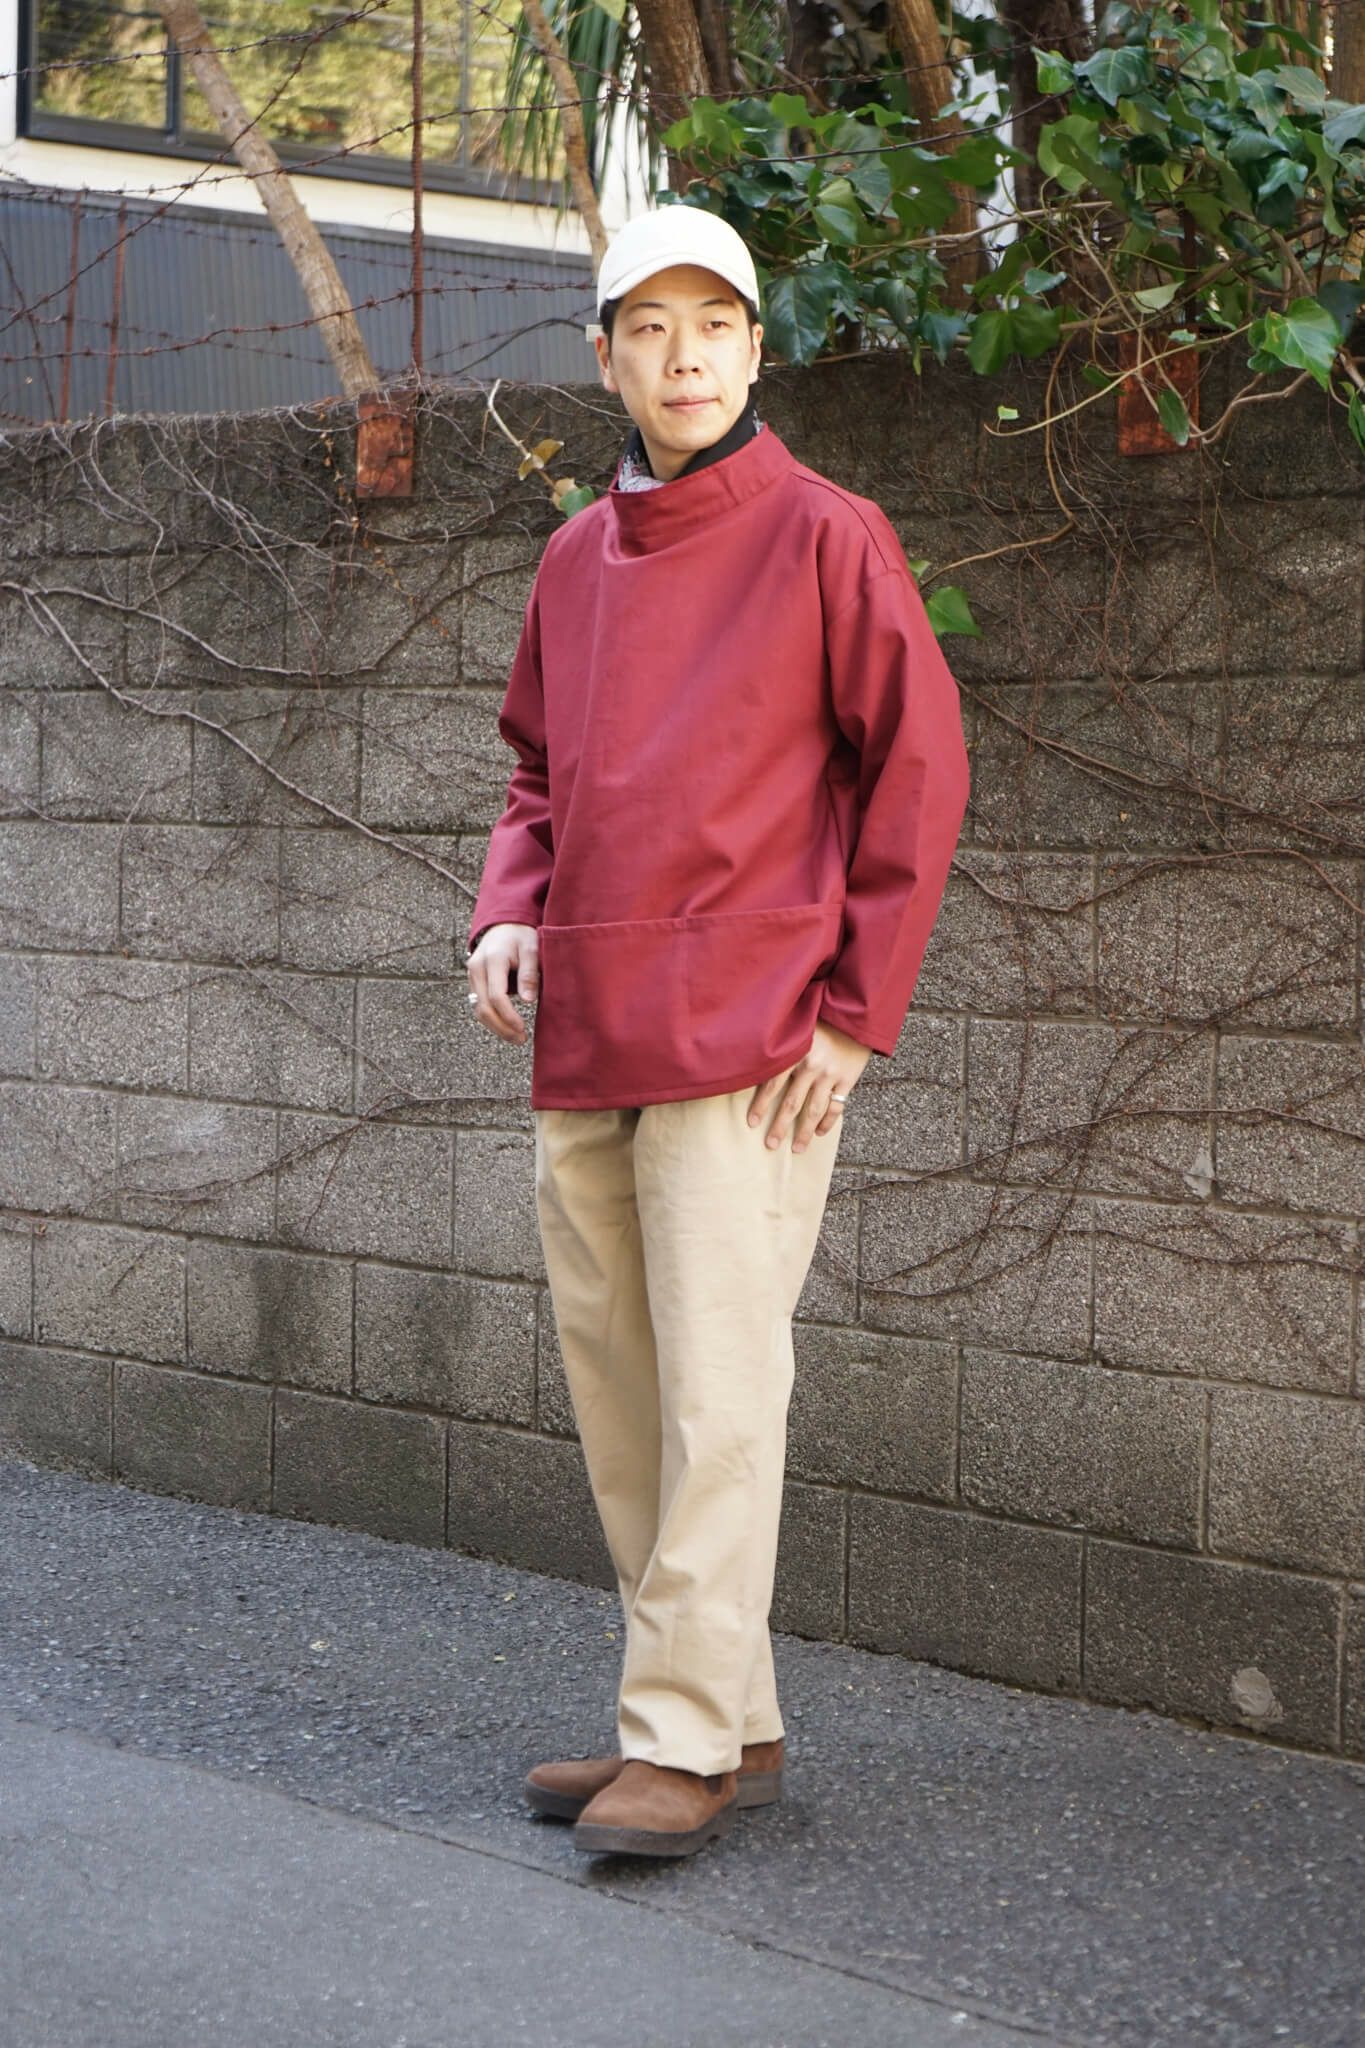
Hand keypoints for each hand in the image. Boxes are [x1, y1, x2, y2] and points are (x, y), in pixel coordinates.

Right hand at [468, 922, 538, 1043]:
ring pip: (478, 1009)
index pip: (496, 995)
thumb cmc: (520, 936)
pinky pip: (478, 1005)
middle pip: (483, 1006)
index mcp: (492, 959)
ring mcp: (471, 975)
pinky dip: (491, 1018)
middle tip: (520, 1039)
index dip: (508, 1016)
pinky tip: (506, 1026)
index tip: (522, 1028)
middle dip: (501, 1027)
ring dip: (495, 1027)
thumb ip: (529, 973)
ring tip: (515, 1037)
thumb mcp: (531, 949)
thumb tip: (528, 1000)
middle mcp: (476, 968)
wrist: (503, 925)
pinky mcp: (473, 981)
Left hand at [747, 1021, 871, 1152]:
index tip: (752, 1123)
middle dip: (780, 1127)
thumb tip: (756, 1069)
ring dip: (805, 1132)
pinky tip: (820, 1133)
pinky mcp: (848, 1079)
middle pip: (792, 1104)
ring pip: (814, 1111)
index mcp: (795, 1053)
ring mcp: (831, 1074)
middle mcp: (812, 1066)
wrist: (854, 1014)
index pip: (772, 1084)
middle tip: (770, 1144)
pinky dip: (828, 1122)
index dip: (761, 1105)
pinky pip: (836, 1107)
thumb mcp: (797, 1030)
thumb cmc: (820, 1020)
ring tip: (797, 1149)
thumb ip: (782, 1049)